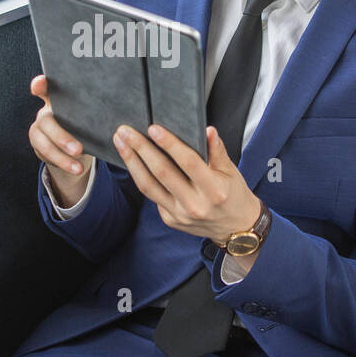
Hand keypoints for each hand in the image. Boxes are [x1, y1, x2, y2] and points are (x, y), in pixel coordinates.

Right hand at [28, 74, 93, 207]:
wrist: (78, 148)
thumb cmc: (88, 125)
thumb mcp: (92, 115)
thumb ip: (97, 109)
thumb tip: (124, 106)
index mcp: (58, 99)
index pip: (46, 87)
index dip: (40, 85)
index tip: (38, 85)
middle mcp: (45, 111)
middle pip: (46, 120)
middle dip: (61, 136)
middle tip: (78, 149)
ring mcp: (39, 128)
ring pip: (43, 141)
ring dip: (62, 156)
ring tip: (78, 167)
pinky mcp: (38, 144)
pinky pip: (46, 154)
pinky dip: (62, 163)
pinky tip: (75, 169)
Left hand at [112, 123, 261, 243]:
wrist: (235, 228)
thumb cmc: (233, 195)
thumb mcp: (231, 171)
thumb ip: (218, 151)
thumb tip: (208, 130)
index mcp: (214, 190)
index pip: (188, 162)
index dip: (170, 144)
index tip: (153, 128)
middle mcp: (195, 205)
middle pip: (162, 173)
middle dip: (141, 149)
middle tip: (126, 131)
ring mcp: (180, 214)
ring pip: (148, 186)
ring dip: (131, 162)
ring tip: (120, 143)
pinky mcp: (170, 219)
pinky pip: (151, 195)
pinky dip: (140, 176)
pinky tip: (132, 160)